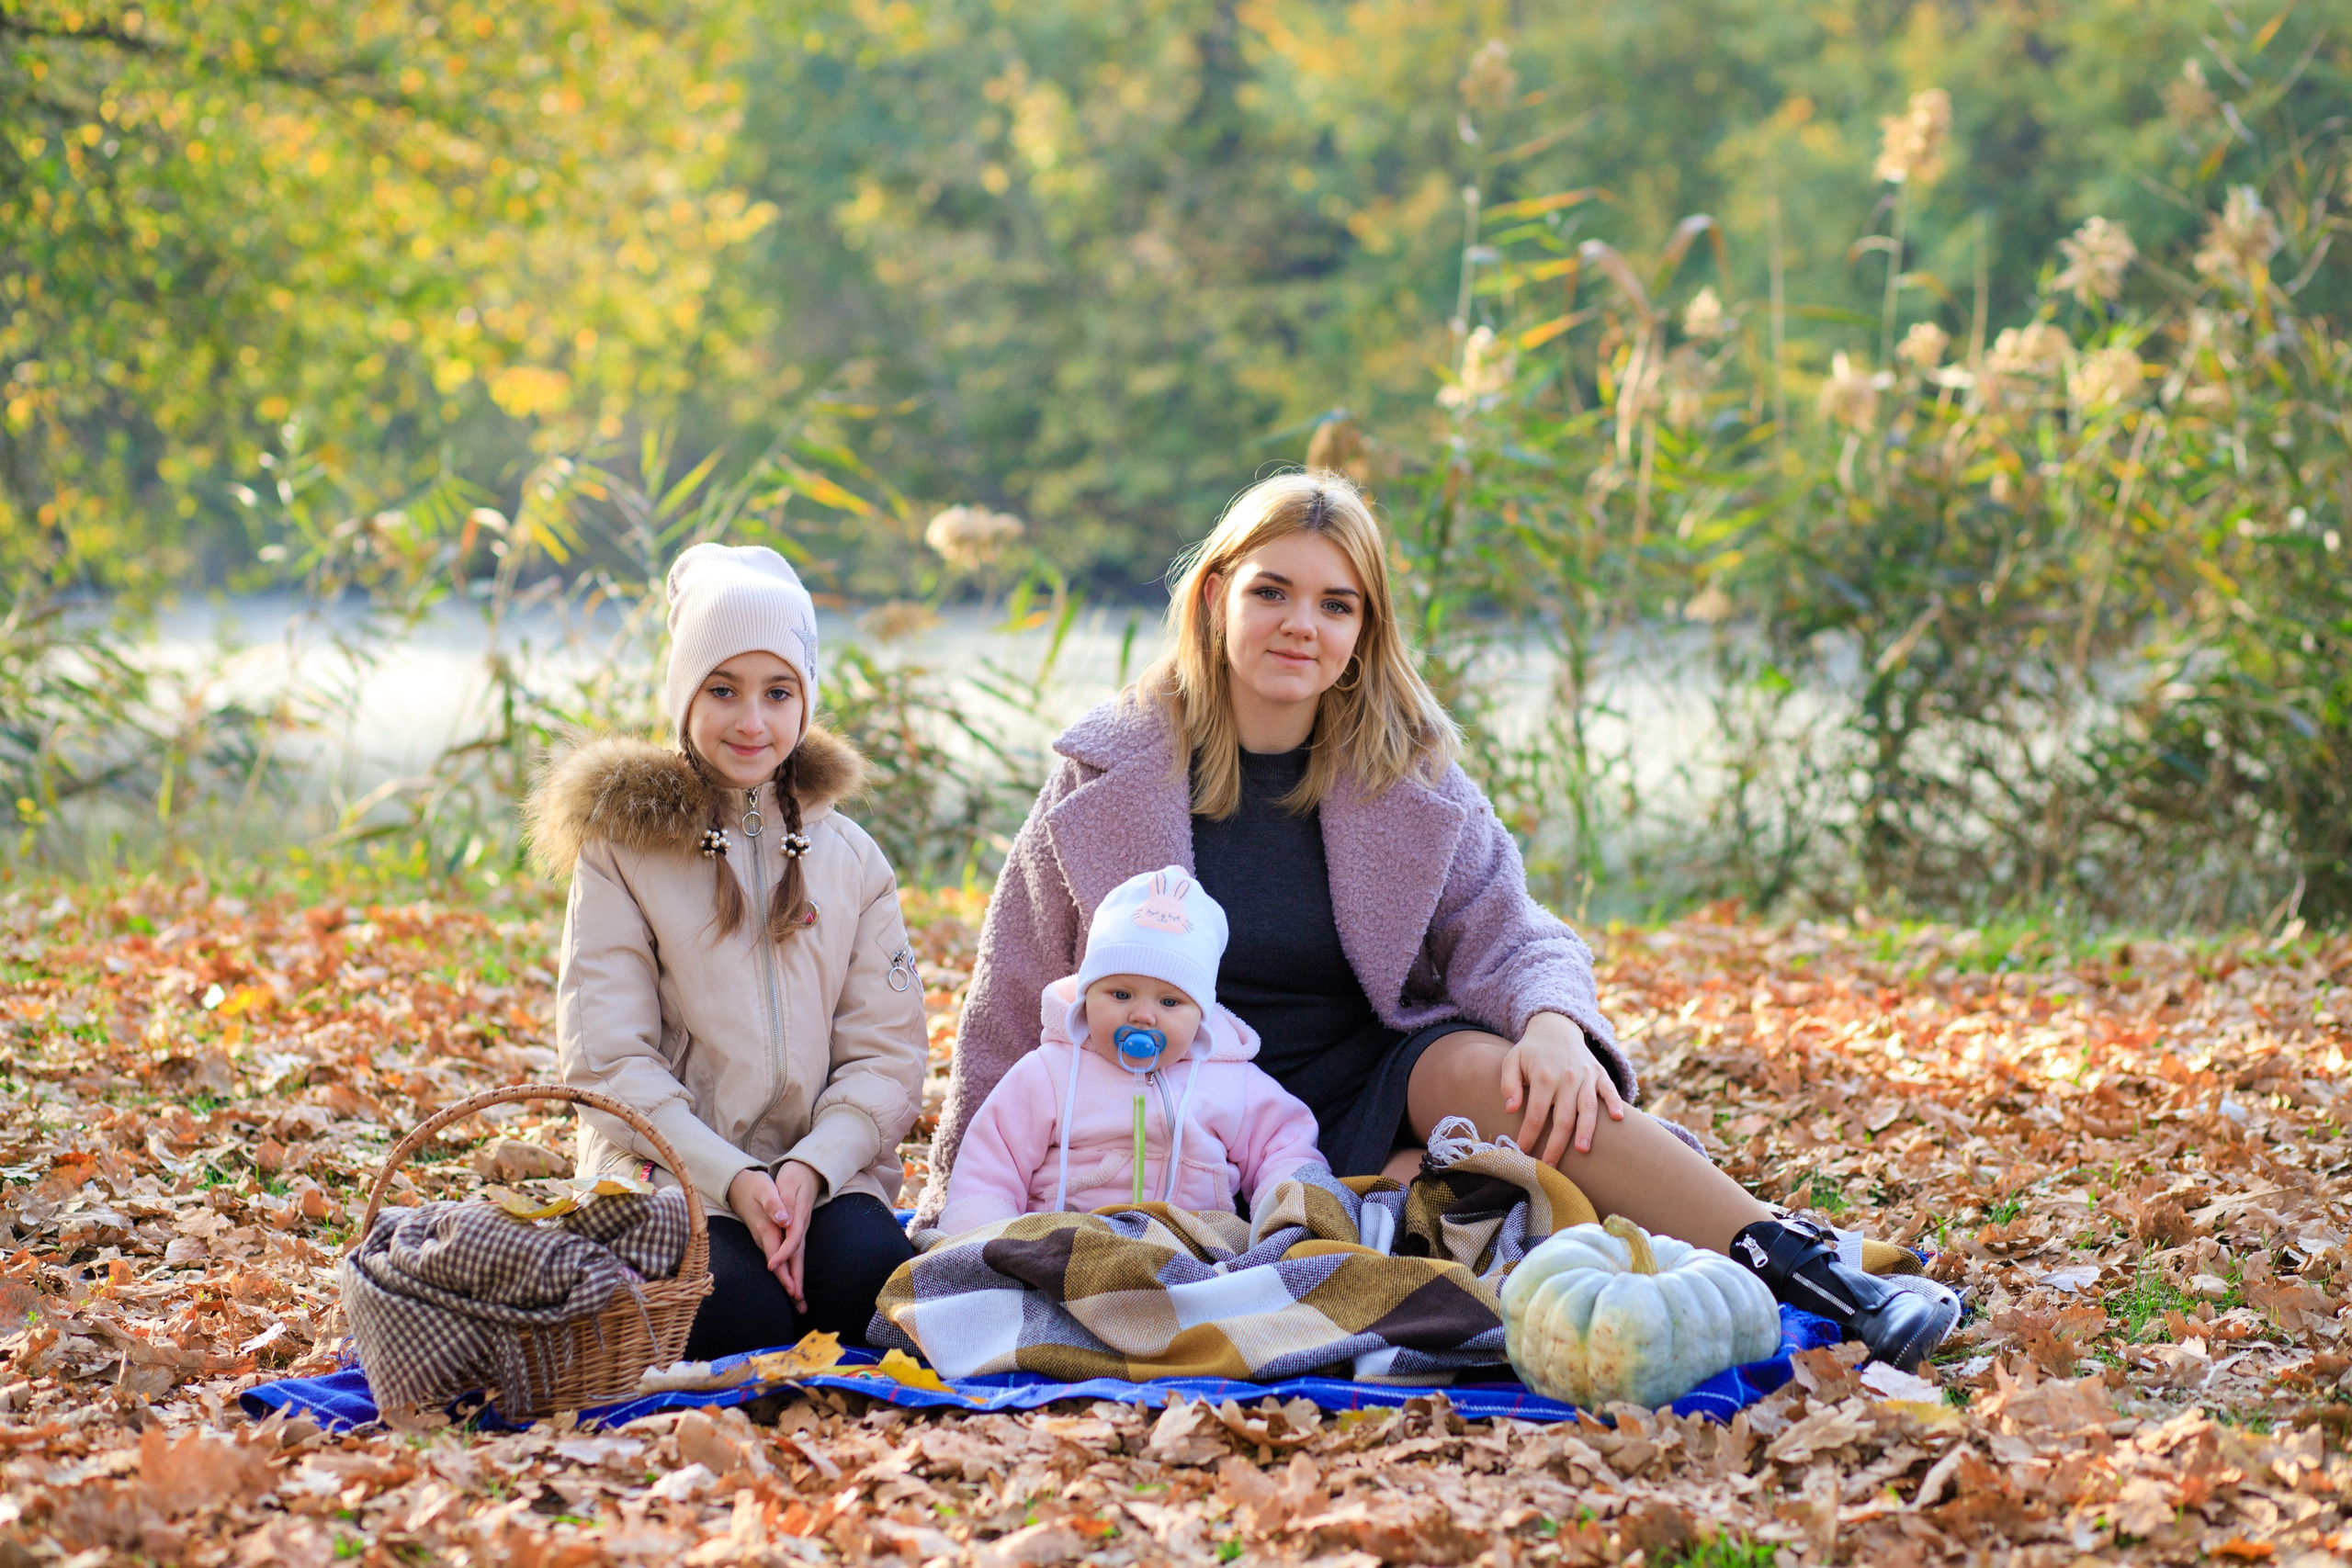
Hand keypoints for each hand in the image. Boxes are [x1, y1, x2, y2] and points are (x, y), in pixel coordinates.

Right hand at [726, 1164, 817, 1310]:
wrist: (738, 1186)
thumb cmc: (755, 1186)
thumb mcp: (765, 1189)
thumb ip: (774, 1204)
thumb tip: (784, 1220)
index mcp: (766, 1230)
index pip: (777, 1257)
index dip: (785, 1274)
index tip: (794, 1292)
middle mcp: (764, 1239)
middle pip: (778, 1268)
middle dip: (789, 1287)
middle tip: (801, 1309)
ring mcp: (764, 1240)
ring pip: (778, 1266)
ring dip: (788, 1283)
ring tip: (799, 1302)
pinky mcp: (766, 1238)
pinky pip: (776, 1260)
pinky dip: (785, 1272)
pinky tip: (791, 1282)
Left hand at [1499, 1013, 1626, 1162]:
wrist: (1556, 1027)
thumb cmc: (1531, 1050)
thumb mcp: (1511, 1060)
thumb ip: (1509, 1084)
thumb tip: (1511, 1109)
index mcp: (1543, 1077)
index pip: (1535, 1114)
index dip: (1529, 1135)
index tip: (1523, 1153)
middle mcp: (1567, 1078)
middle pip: (1563, 1118)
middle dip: (1556, 1144)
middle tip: (1550, 1166)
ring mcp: (1586, 1077)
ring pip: (1588, 1108)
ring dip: (1586, 1130)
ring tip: (1583, 1150)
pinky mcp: (1600, 1074)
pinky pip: (1609, 1090)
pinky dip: (1614, 1103)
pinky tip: (1618, 1119)